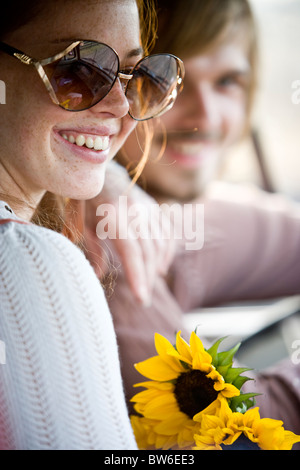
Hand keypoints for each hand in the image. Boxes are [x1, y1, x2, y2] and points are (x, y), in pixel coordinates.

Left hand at [85, 161, 174, 305]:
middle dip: (147, 278)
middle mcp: (135, 211)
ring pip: (160, 244)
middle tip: (144, 300)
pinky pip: (168, 233)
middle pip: (148, 252)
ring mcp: (148, 208)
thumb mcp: (80, 222)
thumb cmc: (87, 200)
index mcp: (113, 215)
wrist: (103, 170)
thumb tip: (97, 275)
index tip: (142, 299)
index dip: (137, 276)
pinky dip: (167, 252)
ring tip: (150, 282)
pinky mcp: (155, 208)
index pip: (131, 251)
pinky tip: (161, 266)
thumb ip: (91, 248)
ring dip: (157, 266)